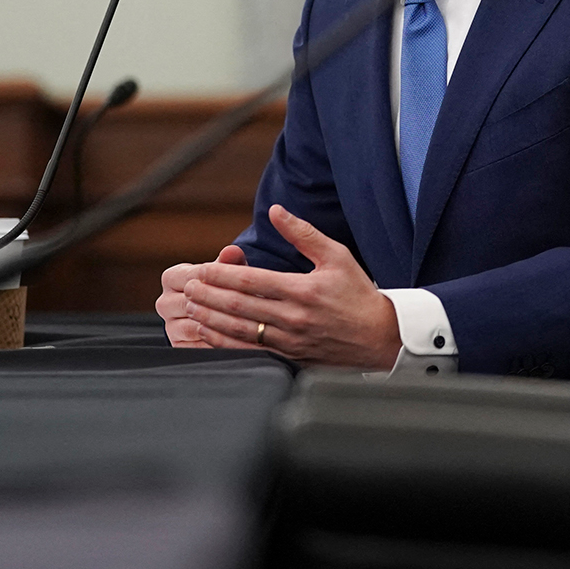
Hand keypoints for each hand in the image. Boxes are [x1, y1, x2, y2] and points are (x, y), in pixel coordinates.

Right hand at [157, 244, 245, 346]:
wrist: (225, 309)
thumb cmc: (225, 285)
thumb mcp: (229, 271)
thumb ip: (230, 261)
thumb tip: (232, 251)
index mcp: (171, 278)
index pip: (189, 279)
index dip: (213, 282)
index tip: (236, 284)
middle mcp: (164, 303)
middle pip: (187, 305)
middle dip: (215, 306)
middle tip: (242, 308)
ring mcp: (169, 326)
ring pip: (191, 327)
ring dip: (215, 326)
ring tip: (241, 324)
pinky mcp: (178, 346)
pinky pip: (196, 347)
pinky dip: (214, 343)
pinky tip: (234, 339)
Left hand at [183, 205, 401, 369]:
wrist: (381, 338)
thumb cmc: (358, 294)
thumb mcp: (336, 256)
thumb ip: (302, 233)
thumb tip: (276, 211)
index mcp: (302, 289)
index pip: (251, 281)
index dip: (221, 275)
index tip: (202, 269)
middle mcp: (293, 317)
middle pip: (239, 306)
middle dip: (209, 295)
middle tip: (188, 287)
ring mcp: (290, 340)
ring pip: (240, 330)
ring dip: (211, 318)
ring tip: (192, 307)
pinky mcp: (290, 357)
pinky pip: (250, 350)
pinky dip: (225, 342)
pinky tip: (210, 333)